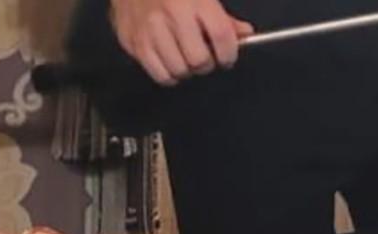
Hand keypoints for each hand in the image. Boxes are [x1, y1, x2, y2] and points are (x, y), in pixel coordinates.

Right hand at [110, 0, 253, 85]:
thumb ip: (223, 16)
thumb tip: (245, 34)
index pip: (222, 36)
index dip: (229, 54)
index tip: (227, 57)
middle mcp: (172, 14)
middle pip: (199, 60)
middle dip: (206, 63)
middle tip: (203, 55)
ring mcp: (149, 30)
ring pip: (179, 70)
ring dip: (187, 69)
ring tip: (184, 57)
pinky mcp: (133, 42)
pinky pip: (159, 74)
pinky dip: (169, 74)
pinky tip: (170, 62)